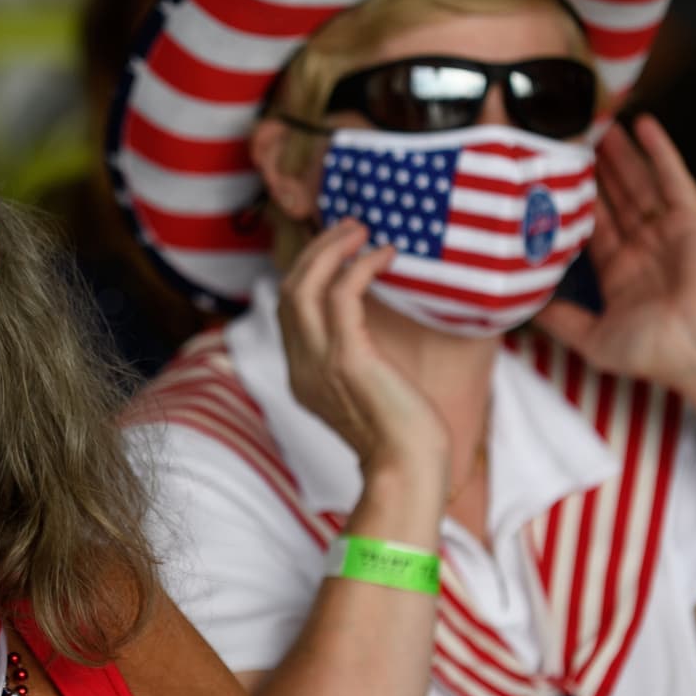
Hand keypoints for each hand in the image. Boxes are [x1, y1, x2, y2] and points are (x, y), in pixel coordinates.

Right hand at [277, 219, 448, 484]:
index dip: (307, 272)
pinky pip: (341, 294)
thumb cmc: (402, 437)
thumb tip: (370, 332)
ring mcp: (319, 362)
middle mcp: (301, 366)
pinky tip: (384, 255)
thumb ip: (355, 363)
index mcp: (302, 377)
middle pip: (288, 290)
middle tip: (348, 227)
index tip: (336, 249)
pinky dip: (360, 266)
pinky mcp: (347, 357)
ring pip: (304, 285)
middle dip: (315, 251)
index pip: (288, 311)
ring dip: (331, 249)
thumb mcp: (367, 394)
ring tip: (360, 228)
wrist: (407, 469)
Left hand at [535, 114, 695, 397]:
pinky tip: (644, 125)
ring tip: (598, 124)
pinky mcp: (691, 220)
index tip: (550, 179)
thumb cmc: (655, 352)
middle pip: (612, 199)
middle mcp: (642, 249)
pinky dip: (659, 151)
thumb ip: (559, 319)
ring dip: (619, 154)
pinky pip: (673, 178)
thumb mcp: (592, 338)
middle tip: (571, 139)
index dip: (572, 202)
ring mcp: (668, 233)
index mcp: (619, 274)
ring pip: (637, 183)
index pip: (590, 227)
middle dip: (593, 170)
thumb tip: (524, 307)